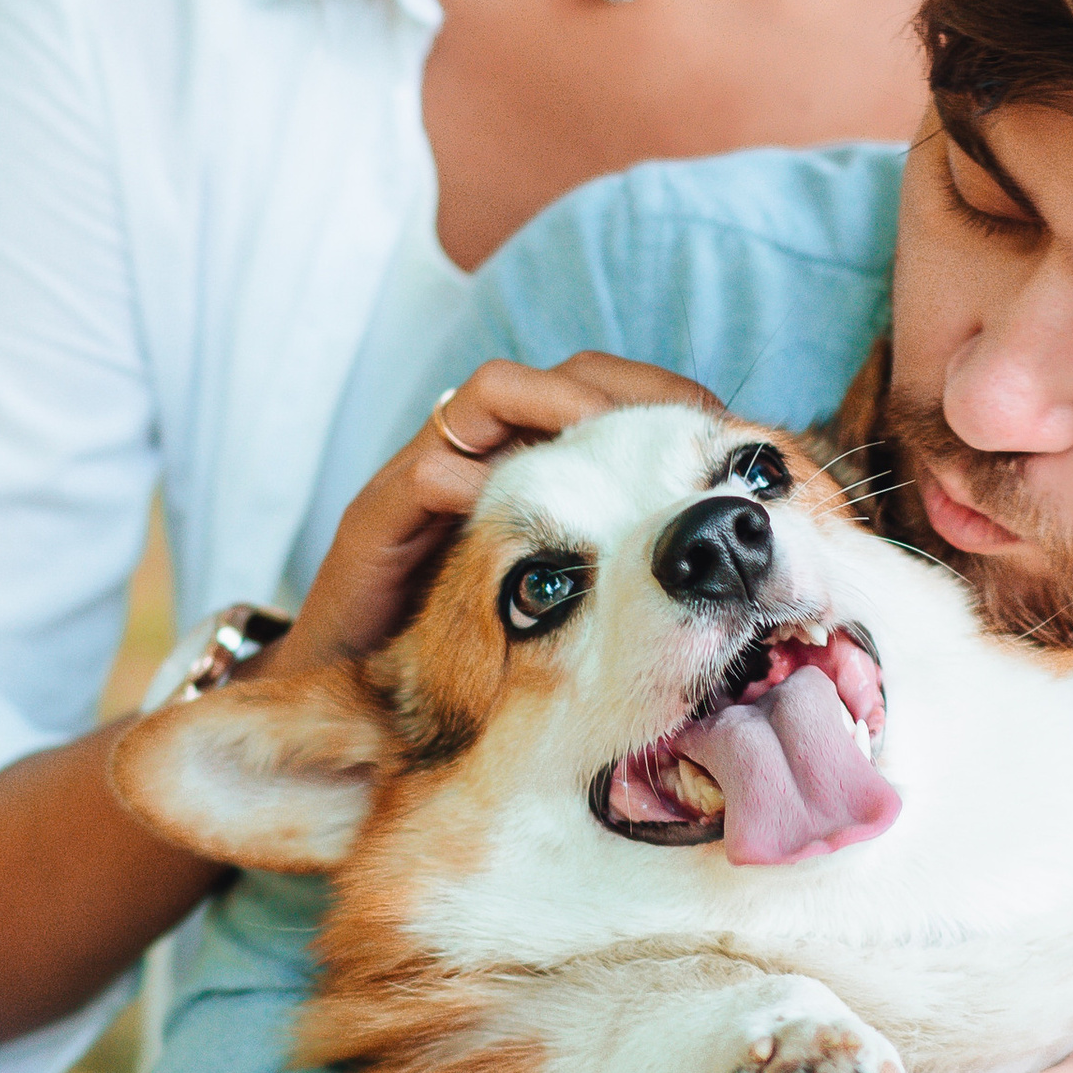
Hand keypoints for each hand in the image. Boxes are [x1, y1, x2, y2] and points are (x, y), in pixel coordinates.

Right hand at [270, 352, 720, 684]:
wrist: (355, 694)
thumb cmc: (464, 649)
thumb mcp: (555, 596)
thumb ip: (615, 561)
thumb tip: (715, 556)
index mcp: (519, 464)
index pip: (592, 390)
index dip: (654, 395)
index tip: (717, 427)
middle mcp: (471, 456)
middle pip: (549, 378)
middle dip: (615, 388)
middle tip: (676, 426)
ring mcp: (419, 479)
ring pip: (485, 397)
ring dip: (550, 406)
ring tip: (601, 438)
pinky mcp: (374, 519)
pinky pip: (424, 474)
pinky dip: (473, 480)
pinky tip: (521, 507)